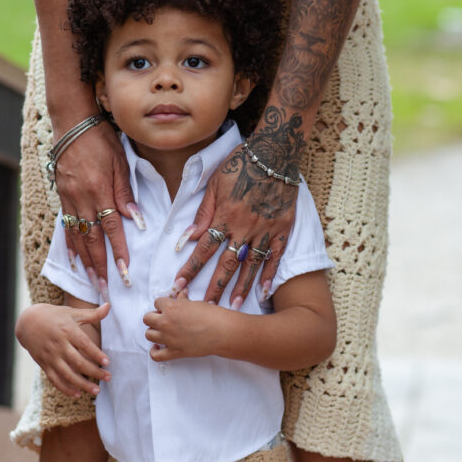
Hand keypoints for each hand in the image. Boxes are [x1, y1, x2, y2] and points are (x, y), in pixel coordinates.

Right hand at [15, 302, 110, 397]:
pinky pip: (55, 379)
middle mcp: (59, 345)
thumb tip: (110, 306)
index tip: (107, 362)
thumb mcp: (72, 312)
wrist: (28, 321)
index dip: (96, 354)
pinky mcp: (44, 364)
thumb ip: (92, 314)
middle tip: (108, 377)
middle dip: (94, 372)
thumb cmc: (54, 315)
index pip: (84, 345)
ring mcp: (51, 356)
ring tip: (96, 390)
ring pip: (67, 374)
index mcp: (68, 331)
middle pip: (78, 362)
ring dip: (82, 384)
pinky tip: (77, 394)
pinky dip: (65, 388)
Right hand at [53, 121, 143, 286]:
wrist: (71, 123)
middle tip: (107, 288)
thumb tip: (136, 220)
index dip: (119, 251)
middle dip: (100, 266)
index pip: (111, 227)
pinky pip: (66, 226)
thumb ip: (125, 193)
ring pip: (78, 237)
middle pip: (92, 239)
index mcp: (99, 190)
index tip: (125, 271)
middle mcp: (82, 199)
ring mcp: (69, 199)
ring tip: (93, 282)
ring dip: (86, 262)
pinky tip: (75, 260)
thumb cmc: (100, 140)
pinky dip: (71, 245)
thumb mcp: (119, 162)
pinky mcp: (62, 196)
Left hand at [143, 293, 226, 361]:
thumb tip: (181, 296)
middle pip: (147, 319)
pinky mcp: (174, 352)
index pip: (156, 303)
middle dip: (154, 317)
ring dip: (154, 332)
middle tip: (163, 318)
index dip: (162, 305)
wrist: (222, 331)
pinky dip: (154, 351)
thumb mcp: (195, 303)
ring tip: (162, 331)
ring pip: (149, 335)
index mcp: (170, 308)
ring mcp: (169, 338)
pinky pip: (156, 355)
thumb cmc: (212, 316)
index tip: (167, 307)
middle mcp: (166, 323)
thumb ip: (183, 301)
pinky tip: (157, 346)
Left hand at [173, 135, 297, 309]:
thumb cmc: (240, 164)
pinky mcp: (282, 229)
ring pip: (250, 265)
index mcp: (225, 216)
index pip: (204, 248)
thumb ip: (203, 211)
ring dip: (241, 287)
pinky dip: (270, 274)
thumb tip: (189, 236)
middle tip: (205, 308)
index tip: (179, 285)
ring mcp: (265, 230)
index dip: (191, 268)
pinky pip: (276, 256)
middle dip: (214, 287)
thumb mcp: (215, 183)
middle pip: (226, 263)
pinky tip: (265, 290)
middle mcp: (244, 227)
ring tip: (233, 307)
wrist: (274, 153)